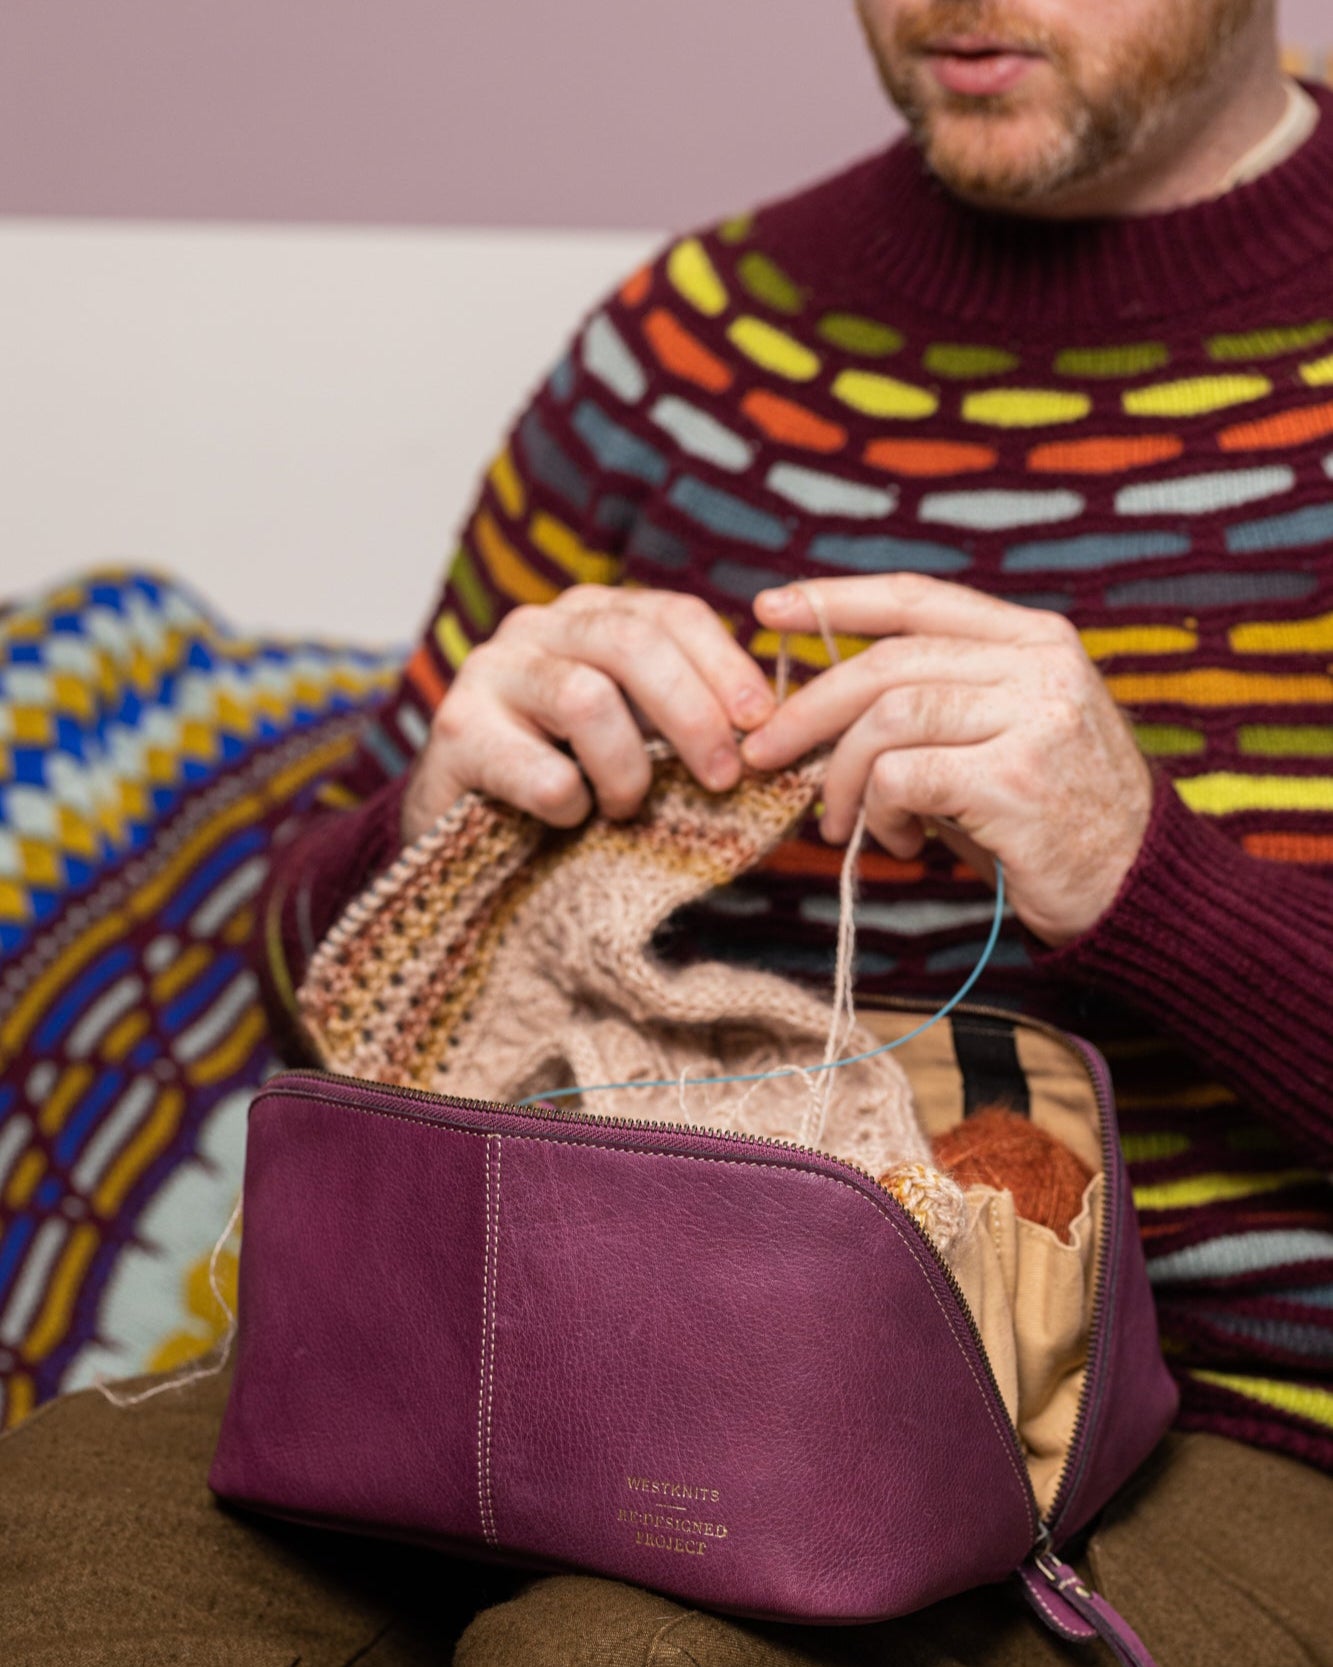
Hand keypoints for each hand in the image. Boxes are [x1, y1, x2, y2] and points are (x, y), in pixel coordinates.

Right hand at [402, 586, 775, 842]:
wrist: (461, 824)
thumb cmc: (570, 776)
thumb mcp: (635, 733)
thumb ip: (687, 715)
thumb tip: (775, 727)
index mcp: (591, 616)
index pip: (671, 613)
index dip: (725, 665)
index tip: (761, 722)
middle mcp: (536, 627)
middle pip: (633, 645)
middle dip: (692, 715)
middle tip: (722, 776)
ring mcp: (490, 672)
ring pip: (586, 699)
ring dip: (626, 769)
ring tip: (625, 805)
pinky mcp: (456, 732)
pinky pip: (541, 772)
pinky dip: (572, 806)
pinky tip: (569, 819)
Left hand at [738, 576, 1153, 947]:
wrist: (1135, 889)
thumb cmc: (1048, 819)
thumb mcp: (997, 738)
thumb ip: (930, 705)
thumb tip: (815, 705)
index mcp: (1033, 639)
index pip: (915, 598)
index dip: (835, 599)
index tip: (768, 608)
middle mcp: (1037, 664)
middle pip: (887, 662)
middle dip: (809, 708)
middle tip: (763, 752)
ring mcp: (1032, 717)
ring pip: (887, 720)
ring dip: (841, 777)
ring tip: (840, 823)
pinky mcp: (1016, 779)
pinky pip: (904, 777)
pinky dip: (880, 812)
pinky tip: (896, 842)